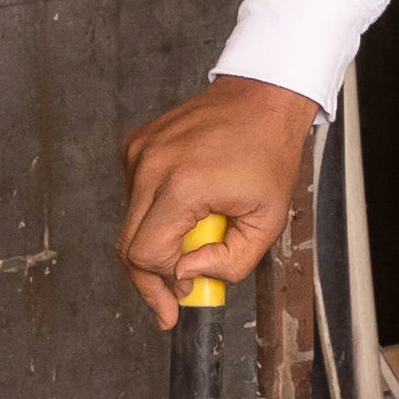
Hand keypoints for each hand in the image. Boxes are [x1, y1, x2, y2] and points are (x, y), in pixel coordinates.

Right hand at [118, 76, 323, 328]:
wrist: (263, 99)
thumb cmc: (270, 151)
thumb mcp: (267, 220)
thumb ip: (229, 262)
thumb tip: (185, 276)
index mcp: (182, 185)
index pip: (145, 254)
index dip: (161, 284)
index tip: (179, 298)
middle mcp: (150, 165)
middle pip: (127, 245)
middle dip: (150, 278)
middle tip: (171, 299)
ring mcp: (139, 152)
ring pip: (129, 222)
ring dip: (156, 240)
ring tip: (195, 236)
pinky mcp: (135, 145)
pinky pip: (135, 195)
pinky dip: (155, 211)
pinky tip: (186, 206)